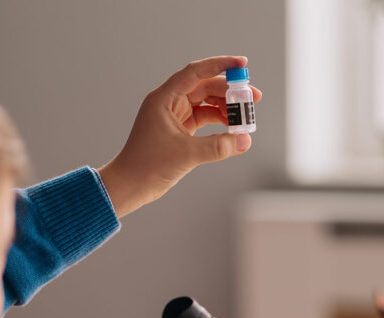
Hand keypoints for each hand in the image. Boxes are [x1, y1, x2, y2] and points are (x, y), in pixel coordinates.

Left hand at [98, 56, 262, 216]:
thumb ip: (218, 146)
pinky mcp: (180, 130)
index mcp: (164, 98)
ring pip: (207, 103)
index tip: (242, 64)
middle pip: (205, 87)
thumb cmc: (147, 166)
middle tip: (253, 97)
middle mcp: (169, 102)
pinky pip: (205, 119)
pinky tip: (234, 129)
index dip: (220, 65)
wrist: (130, 185)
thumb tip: (244, 141)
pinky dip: (220, 122)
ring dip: (227, 108)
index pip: (196, 72)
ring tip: (246, 117)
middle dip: (230, 91)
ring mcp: (175, 115)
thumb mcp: (186, 154)